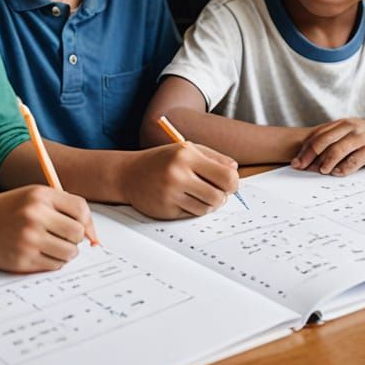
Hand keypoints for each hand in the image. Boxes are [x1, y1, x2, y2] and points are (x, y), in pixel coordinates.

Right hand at [0, 185, 95, 271]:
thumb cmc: (11, 210)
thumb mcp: (35, 197)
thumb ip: (63, 208)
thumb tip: (92, 235)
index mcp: (41, 195)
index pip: (80, 209)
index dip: (87, 222)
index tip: (83, 229)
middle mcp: (35, 215)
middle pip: (77, 233)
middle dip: (76, 238)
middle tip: (64, 238)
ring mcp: (28, 239)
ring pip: (69, 252)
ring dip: (66, 252)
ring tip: (53, 246)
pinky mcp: (22, 260)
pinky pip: (54, 265)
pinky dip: (53, 262)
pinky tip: (41, 253)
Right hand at [122, 142, 238, 218]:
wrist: (129, 174)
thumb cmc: (162, 160)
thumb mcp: (187, 149)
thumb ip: (214, 157)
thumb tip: (236, 170)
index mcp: (187, 155)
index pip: (226, 175)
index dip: (233, 182)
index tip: (229, 183)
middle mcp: (178, 173)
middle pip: (220, 195)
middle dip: (222, 196)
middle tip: (216, 191)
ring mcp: (171, 193)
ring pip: (207, 208)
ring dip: (209, 204)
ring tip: (200, 194)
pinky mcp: (166, 210)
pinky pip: (192, 215)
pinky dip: (193, 209)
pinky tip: (184, 199)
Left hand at [292, 117, 364, 175]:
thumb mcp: (354, 134)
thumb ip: (337, 140)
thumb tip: (315, 157)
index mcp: (342, 124)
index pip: (318, 134)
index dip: (305, 148)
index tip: (295, 160)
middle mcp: (350, 128)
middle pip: (323, 140)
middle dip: (309, 155)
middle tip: (299, 167)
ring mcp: (361, 137)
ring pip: (337, 149)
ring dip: (325, 161)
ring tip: (319, 171)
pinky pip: (355, 159)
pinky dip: (344, 167)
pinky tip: (338, 174)